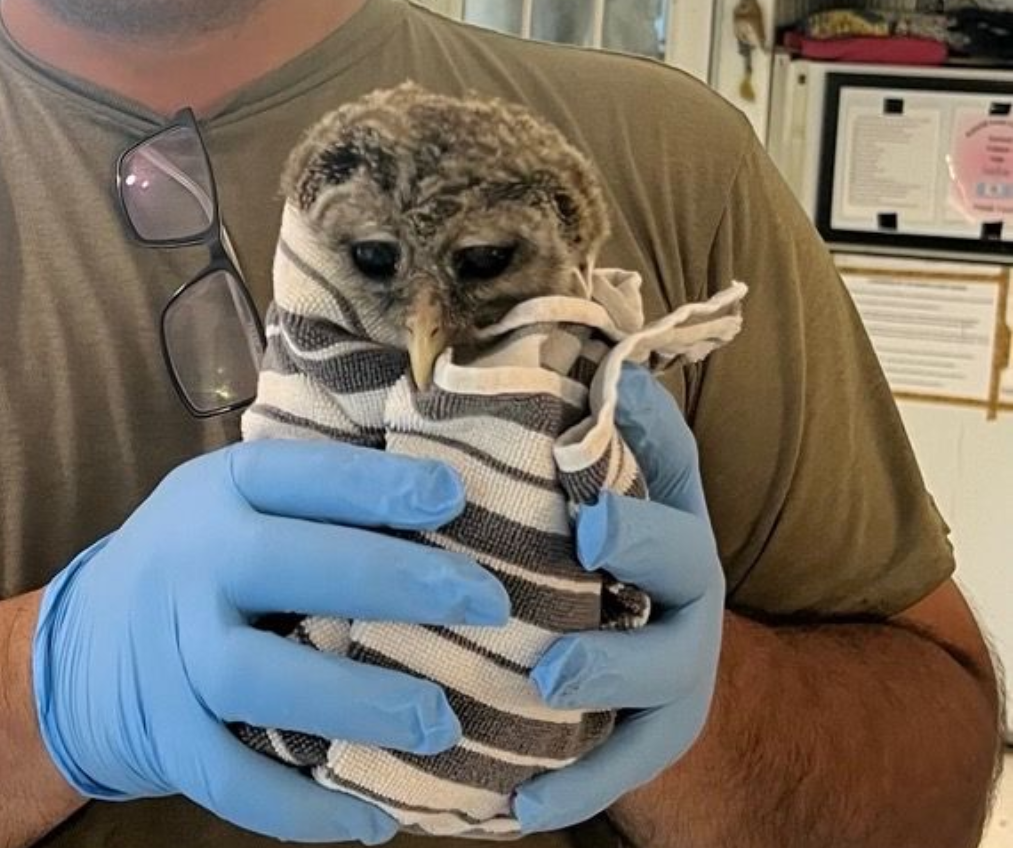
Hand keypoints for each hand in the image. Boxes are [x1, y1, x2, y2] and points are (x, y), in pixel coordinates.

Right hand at [31, 440, 510, 843]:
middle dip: (390, 581)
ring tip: (439, 723)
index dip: (374, 484)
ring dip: (353, 702)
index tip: (454, 497)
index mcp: (218, 490)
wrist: (84, 645)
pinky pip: (228, 778)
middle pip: (281, 564)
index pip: (296, 475)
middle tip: (487, 603)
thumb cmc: (203, 561)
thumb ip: (316, 498)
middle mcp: (188, 561)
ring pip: (254, 676)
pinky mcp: (164, 732)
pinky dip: (300, 809)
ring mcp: (168, 650)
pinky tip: (372, 821)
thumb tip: (454, 496)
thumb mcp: (236, 502)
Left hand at [515, 365, 725, 834]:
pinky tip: (517, 808)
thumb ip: (547, 435)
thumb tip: (475, 357)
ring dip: (604, 669)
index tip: (614, 396)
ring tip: (547, 677)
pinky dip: (570, 790)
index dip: (650, 424)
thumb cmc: (572, 552)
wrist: (644, 664)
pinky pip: (620, 771)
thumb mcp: (572, 489)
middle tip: (588, 533)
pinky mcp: (654, 740)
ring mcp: (677, 665)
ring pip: (658, 671)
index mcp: (664, 508)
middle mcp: (684, 582)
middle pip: (678, 556)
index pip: (673, 455)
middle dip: (637, 540)